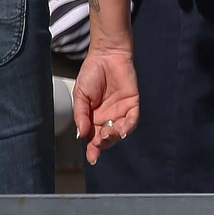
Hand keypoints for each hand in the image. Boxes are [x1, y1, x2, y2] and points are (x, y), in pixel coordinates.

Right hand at [73, 45, 139, 164]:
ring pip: (120, 130)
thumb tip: (81, 134)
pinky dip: (129, 125)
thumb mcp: (80, 96)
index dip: (93, 149)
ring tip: (107, 134)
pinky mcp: (132, 102)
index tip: (92, 159)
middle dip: (103, 143)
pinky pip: (133, 118)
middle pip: (107, 137)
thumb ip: (81, 115)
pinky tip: (122, 129)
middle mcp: (107, 117)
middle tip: (98, 141)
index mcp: (93, 117)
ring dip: (115, 136)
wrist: (106, 55)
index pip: (93, 138)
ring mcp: (120, 110)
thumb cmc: (91, 73)